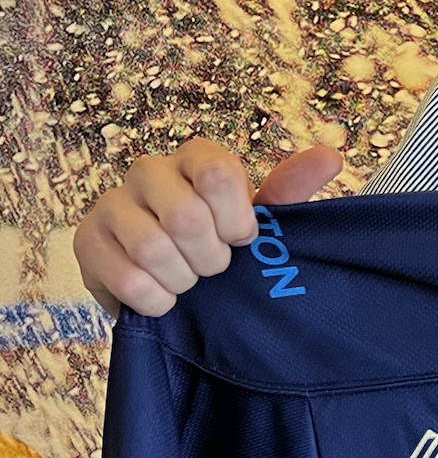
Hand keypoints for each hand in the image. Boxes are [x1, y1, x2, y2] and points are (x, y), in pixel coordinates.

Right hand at [73, 138, 343, 319]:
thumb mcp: (258, 222)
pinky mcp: (86, 241)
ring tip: (188, 280)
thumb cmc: (221, 246)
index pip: (219, 173)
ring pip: (154, 249)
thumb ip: (289, 191)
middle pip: (187, 217)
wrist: (173, 287)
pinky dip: (156, 301)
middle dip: (211, 259)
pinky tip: (162, 297)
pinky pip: (128, 280)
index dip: (236, 220)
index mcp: (196, 157)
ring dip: (183, 280)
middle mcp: (149, 170)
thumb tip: (331, 158)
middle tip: (213, 267)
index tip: (242, 238)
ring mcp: (112, 203)